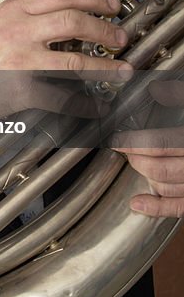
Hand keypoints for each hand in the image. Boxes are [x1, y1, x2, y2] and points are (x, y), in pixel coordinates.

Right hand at [0, 0, 131, 119]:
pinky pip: (63, 97)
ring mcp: (22, 60)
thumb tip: (59, 13)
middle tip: (119, 36)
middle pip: (75, 21)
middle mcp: (20, 31)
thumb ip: (23, 14)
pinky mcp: (23, 89)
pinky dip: (85, 103)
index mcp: (14, 10)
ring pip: (76, 59)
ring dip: (106, 66)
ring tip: (121, 69)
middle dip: (105, 29)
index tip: (110, 5)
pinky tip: (96, 104)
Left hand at [111, 80, 183, 217]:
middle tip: (127, 149)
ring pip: (167, 187)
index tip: (118, 140)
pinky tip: (138, 203)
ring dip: (146, 177)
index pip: (161, 144)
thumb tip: (157, 89)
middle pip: (160, 169)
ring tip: (137, 163)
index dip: (134, 144)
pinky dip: (157, 207)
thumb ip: (179, 96)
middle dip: (137, 159)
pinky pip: (180, 207)